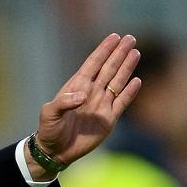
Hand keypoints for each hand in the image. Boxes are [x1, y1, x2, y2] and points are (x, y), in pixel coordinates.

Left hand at [28, 34, 141, 178]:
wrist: (56, 150)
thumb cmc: (49, 129)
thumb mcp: (49, 113)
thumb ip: (64, 102)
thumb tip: (83, 95)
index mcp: (76, 86)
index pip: (93, 64)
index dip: (103, 50)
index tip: (114, 37)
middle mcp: (91, 92)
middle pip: (109, 68)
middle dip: (119, 53)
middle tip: (131, 38)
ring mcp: (101, 104)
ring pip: (117, 81)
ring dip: (126, 68)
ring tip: (135, 53)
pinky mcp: (109, 119)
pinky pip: (122, 102)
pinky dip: (130, 92)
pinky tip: (137, 80)